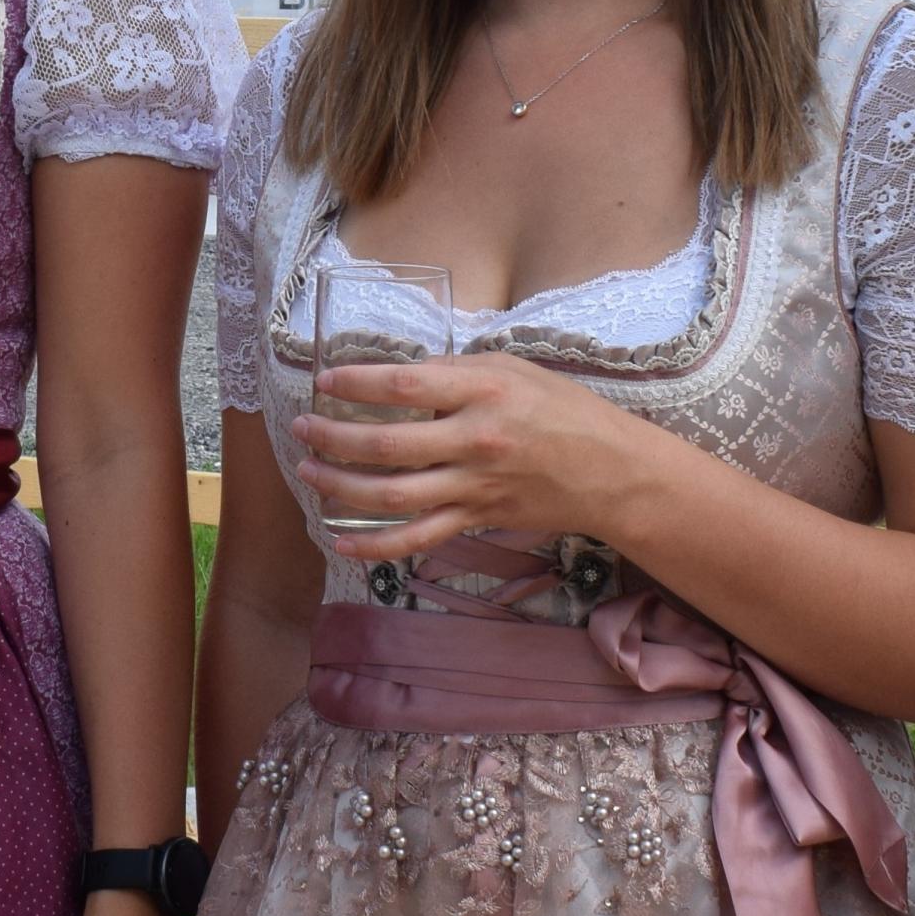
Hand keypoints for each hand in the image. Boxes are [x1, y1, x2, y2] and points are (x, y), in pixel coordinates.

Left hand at [289, 351, 653, 562]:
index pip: (406, 386)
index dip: (358, 384)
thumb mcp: (513, 370)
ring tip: (309, 471)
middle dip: (333, 437)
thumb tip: (401, 374)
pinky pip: (416, 539)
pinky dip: (374, 546)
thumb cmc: (563, 410)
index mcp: (484, 392)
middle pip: (387, 445)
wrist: (611, 471)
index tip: (325, 381)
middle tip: (303, 427)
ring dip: (340, 485)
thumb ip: (456, 370)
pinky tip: (339, 540)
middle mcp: (476, 441)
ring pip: (392, 496)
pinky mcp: (475, 520)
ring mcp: (474, 486)